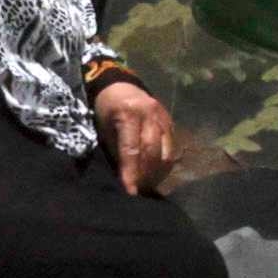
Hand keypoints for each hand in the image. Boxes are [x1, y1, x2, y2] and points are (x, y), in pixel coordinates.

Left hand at [93, 79, 175, 196]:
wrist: (119, 85)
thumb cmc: (106, 110)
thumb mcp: (105, 129)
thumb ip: (116, 151)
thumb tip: (125, 178)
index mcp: (128, 113)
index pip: (131, 149)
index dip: (131, 173)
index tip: (130, 192)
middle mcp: (149, 113)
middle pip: (152, 151)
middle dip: (146, 175)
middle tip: (139, 191)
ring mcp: (163, 116)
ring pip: (166, 151)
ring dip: (158, 172)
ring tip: (148, 185)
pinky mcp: (170, 121)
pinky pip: (172, 147)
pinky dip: (165, 163)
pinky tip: (157, 173)